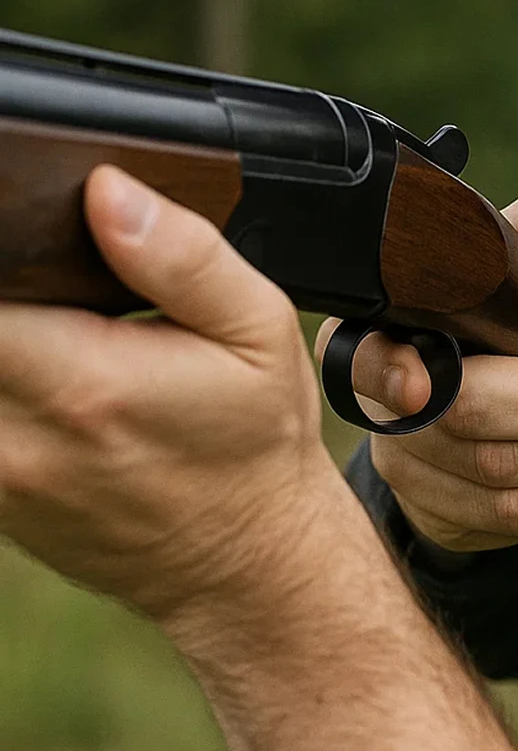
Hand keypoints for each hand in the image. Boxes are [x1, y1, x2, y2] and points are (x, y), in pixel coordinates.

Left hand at [0, 166, 339, 621]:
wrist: (247, 560)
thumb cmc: (257, 444)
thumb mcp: (258, 330)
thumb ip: (184, 256)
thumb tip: (107, 189)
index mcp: (82, 382)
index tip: (21, 231)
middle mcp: (14, 439)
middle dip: (7, 293)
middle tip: (60, 292)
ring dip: (5, 336)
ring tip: (59, 331)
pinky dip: (4, 379)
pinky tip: (49, 372)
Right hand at [316, 188, 517, 552]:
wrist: (514, 360)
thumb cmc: (509, 290)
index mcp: (390, 329)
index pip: (362, 357)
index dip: (386, 376)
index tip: (421, 386)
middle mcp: (389, 405)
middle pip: (462, 423)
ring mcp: (413, 467)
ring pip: (494, 487)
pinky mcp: (446, 512)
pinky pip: (507, 524)